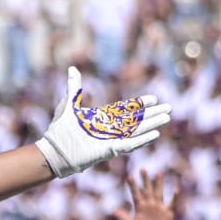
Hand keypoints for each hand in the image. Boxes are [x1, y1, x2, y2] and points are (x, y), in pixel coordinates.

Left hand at [35, 66, 170, 178]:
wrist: (52, 150)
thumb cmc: (59, 131)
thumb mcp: (68, 105)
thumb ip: (74, 87)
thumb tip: (72, 68)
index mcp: (102, 118)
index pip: (126, 110)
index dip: (139, 105)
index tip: (153, 99)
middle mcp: (109, 129)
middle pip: (135, 120)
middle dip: (151, 114)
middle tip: (168, 109)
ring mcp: (109, 140)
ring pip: (135, 131)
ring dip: (151, 125)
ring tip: (166, 118)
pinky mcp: (108, 151)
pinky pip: (128, 145)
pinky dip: (141, 140)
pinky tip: (155, 134)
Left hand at [115, 170, 173, 219]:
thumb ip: (124, 218)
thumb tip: (114, 210)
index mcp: (140, 208)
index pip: (135, 194)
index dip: (133, 186)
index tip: (129, 176)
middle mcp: (150, 205)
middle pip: (147, 190)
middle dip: (145, 180)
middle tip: (142, 169)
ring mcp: (159, 208)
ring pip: (159, 193)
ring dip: (158, 184)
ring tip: (158, 173)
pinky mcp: (168, 213)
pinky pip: (171, 204)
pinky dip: (174, 198)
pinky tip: (175, 190)